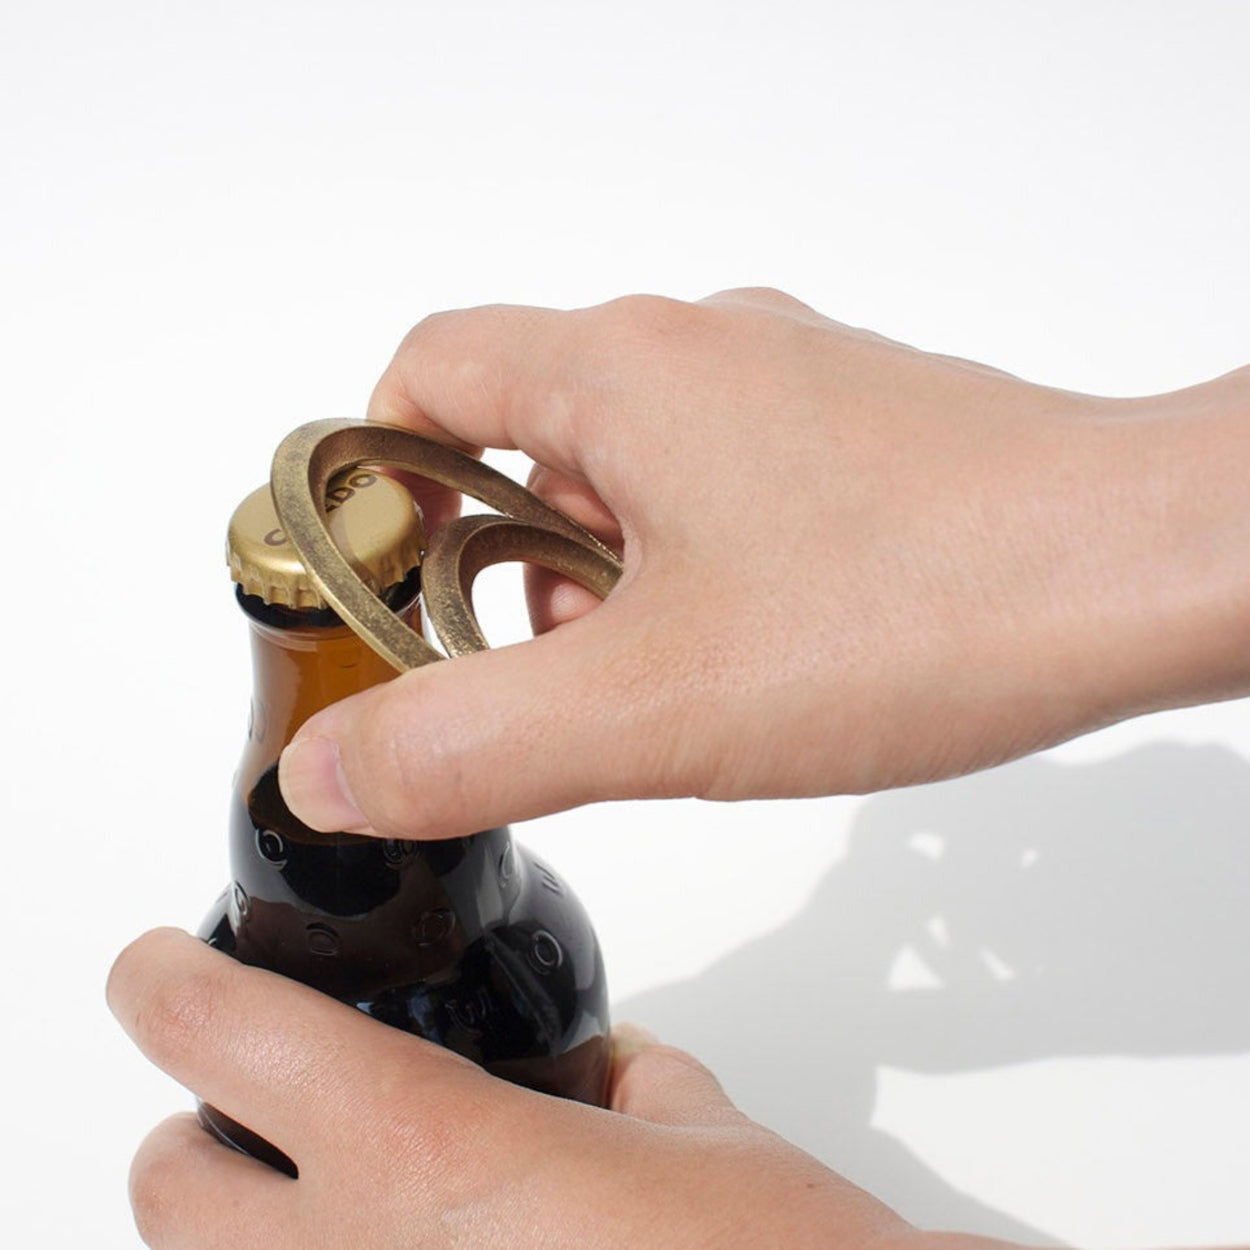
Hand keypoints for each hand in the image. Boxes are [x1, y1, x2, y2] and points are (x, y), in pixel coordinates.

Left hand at [109, 928, 926, 1249]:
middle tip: (268, 1093)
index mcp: (422, 1158)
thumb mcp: (707, 1139)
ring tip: (357, 1192)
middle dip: (202, 1130)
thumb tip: (608, 1075)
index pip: (223, 1033)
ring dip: (261, 1222)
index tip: (161, 963)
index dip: (167, 981)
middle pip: (167, 1187)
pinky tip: (444, 1246)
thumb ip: (638, 1086)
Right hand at [278, 289, 1249, 839]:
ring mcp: (785, 389)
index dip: (378, 473)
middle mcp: (700, 351)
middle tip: (532, 673)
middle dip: (497, 560)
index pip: (426, 369)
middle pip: (524, 429)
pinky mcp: (851, 438)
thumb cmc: (922, 604)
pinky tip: (740, 656)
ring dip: (601, 575)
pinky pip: (723, 487)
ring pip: (630, 466)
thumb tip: (332, 770)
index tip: (386, 579)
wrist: (1142, 571)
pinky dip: (692, 568)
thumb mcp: (652, 705)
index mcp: (619, 371)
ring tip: (647, 685)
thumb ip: (471, 741)